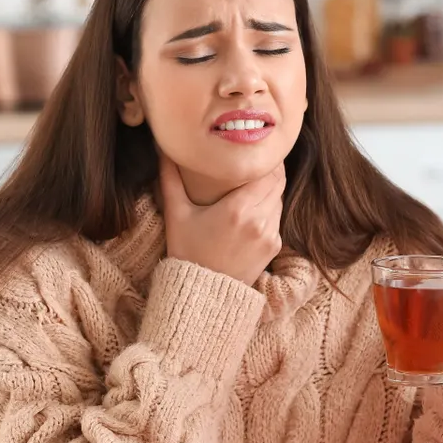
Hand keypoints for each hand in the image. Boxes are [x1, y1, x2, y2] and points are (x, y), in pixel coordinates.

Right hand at [158, 155, 284, 285]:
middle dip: (270, 171)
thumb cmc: (186, 251)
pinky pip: (277, 219)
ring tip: (253, 186)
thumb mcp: (176, 213)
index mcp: (238, 208)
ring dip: (269, 191)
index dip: (266, 159)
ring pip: (279, 200)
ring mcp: (270, 235)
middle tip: (257, 162)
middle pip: (278, 183)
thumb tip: (163, 148)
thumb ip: (170, 178)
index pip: (267, 172)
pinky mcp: (274, 247)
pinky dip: (269, 211)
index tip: (257, 150)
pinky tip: (252, 211)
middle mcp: (259, 220)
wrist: (202, 293)